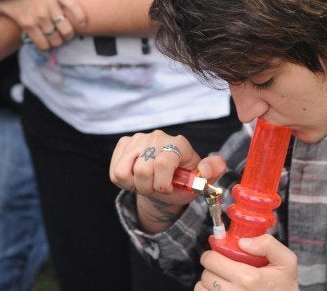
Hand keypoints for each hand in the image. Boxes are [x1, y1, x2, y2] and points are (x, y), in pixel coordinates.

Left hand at [0, 0, 85, 51]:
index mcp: (27, 22)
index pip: (43, 45)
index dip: (45, 46)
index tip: (45, 43)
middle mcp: (41, 17)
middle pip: (56, 39)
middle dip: (57, 41)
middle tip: (55, 37)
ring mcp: (52, 5)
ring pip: (67, 29)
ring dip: (68, 33)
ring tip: (65, 31)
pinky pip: (76, 10)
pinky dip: (81, 19)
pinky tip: (82, 24)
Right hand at [110, 130, 226, 232]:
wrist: (167, 179)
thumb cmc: (184, 180)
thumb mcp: (201, 180)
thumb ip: (211, 172)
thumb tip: (207, 170)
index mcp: (179, 144)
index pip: (163, 163)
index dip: (163, 183)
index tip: (168, 189)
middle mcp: (158, 137)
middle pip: (142, 170)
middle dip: (148, 187)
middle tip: (156, 188)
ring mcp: (139, 138)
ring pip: (123, 171)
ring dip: (135, 185)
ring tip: (146, 183)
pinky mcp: (124, 144)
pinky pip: (115, 170)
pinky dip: (124, 182)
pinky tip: (136, 179)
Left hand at [195, 234, 297, 290]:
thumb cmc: (284, 287)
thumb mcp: (287, 261)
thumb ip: (268, 244)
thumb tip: (242, 242)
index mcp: (248, 278)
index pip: (211, 260)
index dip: (213, 254)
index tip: (220, 255)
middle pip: (205, 275)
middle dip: (212, 268)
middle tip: (224, 269)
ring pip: (201, 289)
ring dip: (209, 284)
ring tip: (224, 282)